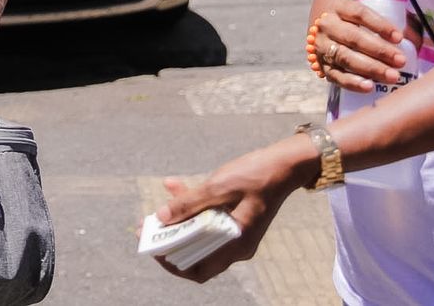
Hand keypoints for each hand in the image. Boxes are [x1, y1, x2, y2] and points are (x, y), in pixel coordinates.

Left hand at [152, 142, 308, 283]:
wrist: (285, 164)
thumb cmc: (256, 175)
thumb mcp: (219, 186)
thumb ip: (190, 202)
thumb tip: (162, 216)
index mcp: (236, 244)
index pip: (199, 270)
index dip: (172, 264)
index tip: (154, 249)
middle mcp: (236, 245)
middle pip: (196, 253)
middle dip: (170, 239)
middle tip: (148, 226)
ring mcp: (236, 233)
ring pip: (199, 234)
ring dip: (179, 220)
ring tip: (158, 207)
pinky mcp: (235, 219)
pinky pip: (208, 219)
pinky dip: (192, 206)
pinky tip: (174, 186)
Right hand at [313, 1, 408, 93]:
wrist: (324, 29)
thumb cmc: (353, 21)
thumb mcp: (363, 13)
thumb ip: (388, 21)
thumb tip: (415, 38)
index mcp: (339, 7)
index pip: (359, 13)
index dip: (380, 25)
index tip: (400, 38)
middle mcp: (327, 26)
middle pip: (353, 37)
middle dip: (380, 51)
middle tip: (401, 61)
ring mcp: (322, 46)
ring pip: (345, 57)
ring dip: (370, 68)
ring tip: (393, 76)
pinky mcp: (322, 66)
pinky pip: (336, 76)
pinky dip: (353, 82)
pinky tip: (369, 86)